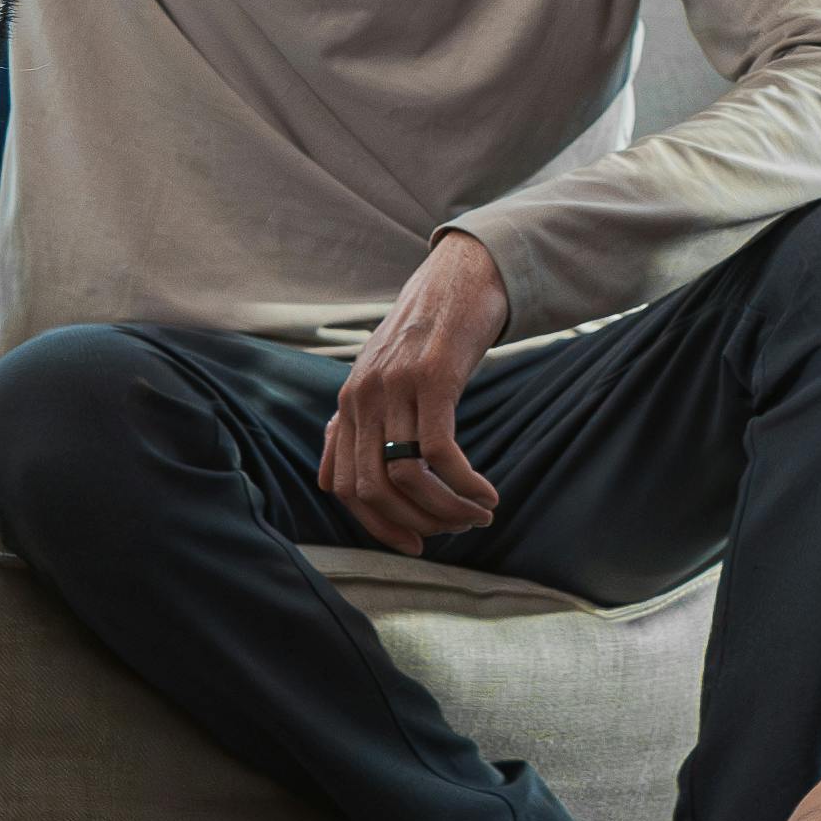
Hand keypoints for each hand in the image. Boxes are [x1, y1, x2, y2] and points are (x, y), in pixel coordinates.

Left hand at [322, 230, 508, 556]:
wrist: (461, 277)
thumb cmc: (429, 335)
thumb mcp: (383, 379)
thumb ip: (358, 425)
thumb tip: (332, 481)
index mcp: (346, 404)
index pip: (342, 487)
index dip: (377, 526)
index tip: (414, 544)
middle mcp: (361, 397)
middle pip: (371, 490)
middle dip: (414, 524)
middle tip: (452, 532)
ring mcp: (394, 387)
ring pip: (406, 476)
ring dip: (445, 509)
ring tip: (479, 514)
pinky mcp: (432, 378)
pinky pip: (440, 453)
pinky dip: (465, 485)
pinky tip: (488, 493)